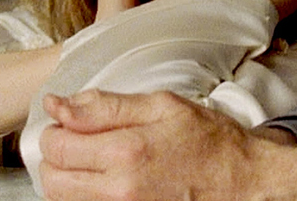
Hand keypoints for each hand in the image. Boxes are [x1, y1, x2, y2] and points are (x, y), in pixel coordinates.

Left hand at [37, 89, 296, 200]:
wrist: (245, 183)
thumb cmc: (210, 142)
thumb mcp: (162, 106)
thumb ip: (104, 105)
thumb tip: (58, 104)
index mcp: (125, 151)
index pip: (56, 145)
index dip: (56, 130)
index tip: (68, 123)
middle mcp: (119, 189)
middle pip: (52, 179)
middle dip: (56, 157)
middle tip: (75, 142)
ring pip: (64, 200)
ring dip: (67, 179)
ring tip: (90, 162)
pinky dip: (84, 197)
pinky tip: (103, 181)